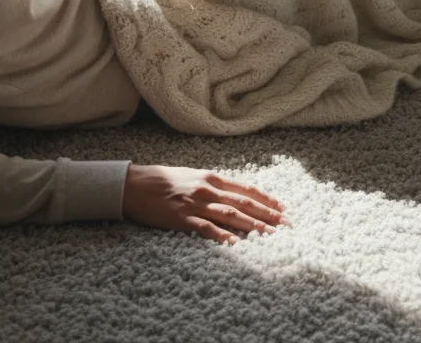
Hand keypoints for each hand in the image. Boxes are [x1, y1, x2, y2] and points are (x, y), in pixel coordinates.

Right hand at [121, 164, 291, 244]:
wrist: (133, 185)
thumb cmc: (163, 180)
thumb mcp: (192, 176)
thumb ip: (213, 185)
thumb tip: (234, 195)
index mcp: (211, 178)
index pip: (246, 190)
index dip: (267, 200)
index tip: (283, 209)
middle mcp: (207, 190)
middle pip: (244, 204)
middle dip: (268, 215)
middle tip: (287, 225)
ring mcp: (195, 204)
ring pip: (231, 216)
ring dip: (253, 226)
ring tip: (271, 235)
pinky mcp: (181, 219)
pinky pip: (206, 229)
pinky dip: (223, 236)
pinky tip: (237, 244)